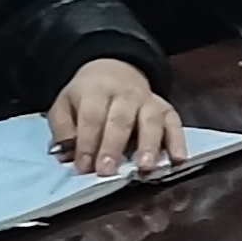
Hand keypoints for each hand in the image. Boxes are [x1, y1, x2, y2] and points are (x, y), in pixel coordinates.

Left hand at [47, 58, 186, 176]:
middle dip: (113, 147)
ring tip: (145, 168)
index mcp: (96, 91)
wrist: (114, 68)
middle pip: (120, 120)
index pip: (92, 117)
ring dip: (149, 145)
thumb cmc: (86, 96)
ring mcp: (149, 100)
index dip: (87, 143)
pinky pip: (174, 124)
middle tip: (107, 172)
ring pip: (150, 121)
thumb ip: (63, 129)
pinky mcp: (166, 109)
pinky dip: (178, 142)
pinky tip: (178, 160)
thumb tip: (66, 155)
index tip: (83, 167)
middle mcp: (125, 94)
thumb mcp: (64, 105)